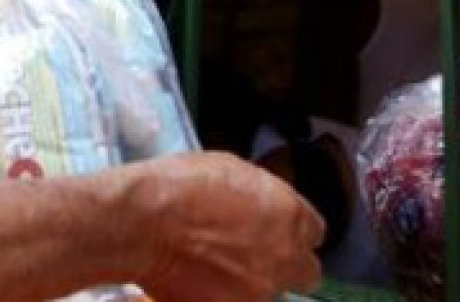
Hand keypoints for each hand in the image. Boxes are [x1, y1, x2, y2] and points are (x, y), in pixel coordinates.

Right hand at [126, 152, 324, 301]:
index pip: (315, 233)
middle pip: (306, 274)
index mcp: (290, 215)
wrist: (144, 223)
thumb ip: (261, 196)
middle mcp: (285, 256)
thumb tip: (262, 206)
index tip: (275, 233)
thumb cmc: (181, 186)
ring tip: (218, 272)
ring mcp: (260, 290)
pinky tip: (202, 285)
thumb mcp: (231, 170)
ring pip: (270, 294)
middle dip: (285, 266)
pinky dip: (224, 297)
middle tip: (254, 259)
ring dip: (253, 285)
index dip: (293, 233)